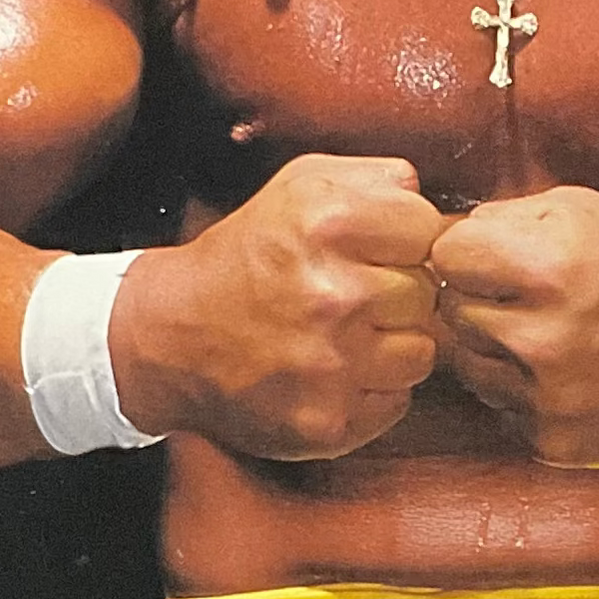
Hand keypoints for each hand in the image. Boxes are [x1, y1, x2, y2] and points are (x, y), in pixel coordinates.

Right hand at [111, 155, 440, 458]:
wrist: (171, 337)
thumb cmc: (244, 257)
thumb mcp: (296, 187)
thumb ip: (371, 176)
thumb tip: (421, 193)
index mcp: (329, 225)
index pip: (426, 227)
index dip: (404, 239)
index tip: (376, 250)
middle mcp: (334, 295)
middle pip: (427, 293)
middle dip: (397, 293)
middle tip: (353, 296)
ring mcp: (333, 365)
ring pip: (420, 353)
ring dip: (391, 346)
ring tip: (346, 337)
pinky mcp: (329, 422)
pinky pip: (396, 401)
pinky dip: (372, 391)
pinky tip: (335, 373)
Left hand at [430, 186, 598, 465]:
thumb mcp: (587, 212)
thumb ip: (508, 216)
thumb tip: (450, 234)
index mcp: (546, 268)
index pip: (444, 256)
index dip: (464, 252)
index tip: (486, 257)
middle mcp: (539, 336)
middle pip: (449, 312)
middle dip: (477, 298)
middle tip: (524, 297)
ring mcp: (543, 396)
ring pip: (467, 365)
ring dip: (494, 348)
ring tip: (545, 333)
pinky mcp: (550, 440)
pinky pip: (500, 408)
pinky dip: (521, 391)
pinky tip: (564, 373)